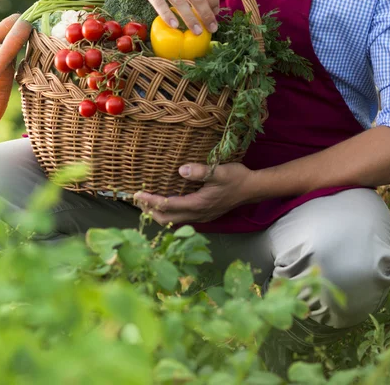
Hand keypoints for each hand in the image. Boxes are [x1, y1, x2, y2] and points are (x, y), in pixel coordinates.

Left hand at [133, 163, 253, 224]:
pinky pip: (181, 217)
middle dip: (149, 210)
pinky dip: (169, 212)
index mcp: (198, 204)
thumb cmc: (237, 178)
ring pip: (173, 220)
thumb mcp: (219, 171)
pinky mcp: (205, 214)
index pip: (168, 205)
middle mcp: (198, 214)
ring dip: (158, 212)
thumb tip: (181, 170)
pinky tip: (167, 203)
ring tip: (146, 203)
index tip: (136, 194)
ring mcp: (202, 216)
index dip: (150, 201)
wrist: (253, 189)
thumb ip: (201, 171)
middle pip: (166, 218)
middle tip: (136, 200)